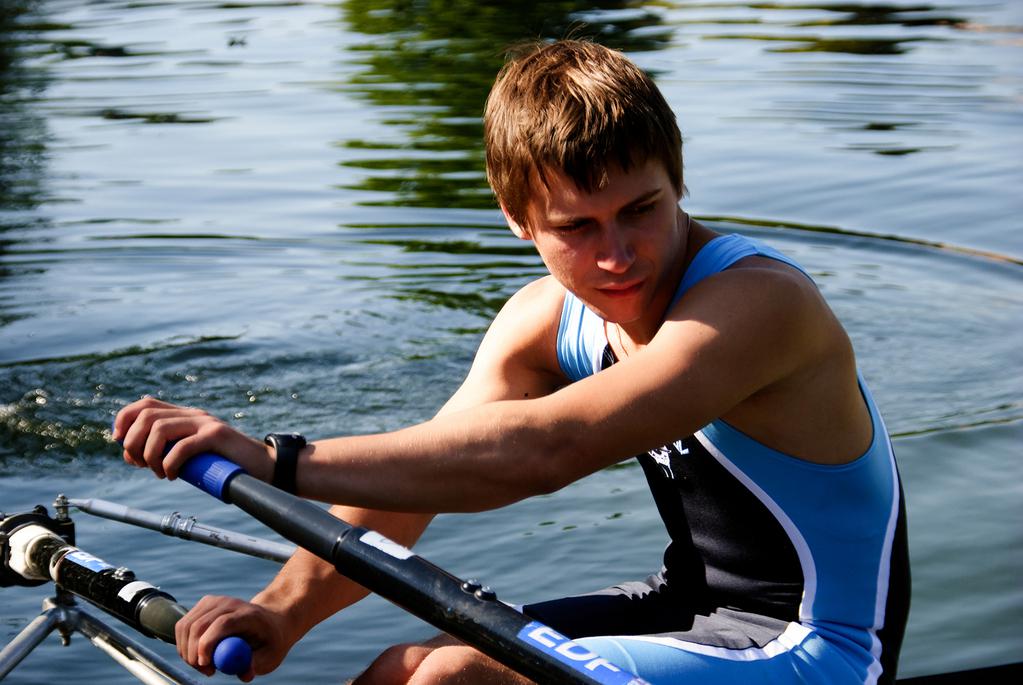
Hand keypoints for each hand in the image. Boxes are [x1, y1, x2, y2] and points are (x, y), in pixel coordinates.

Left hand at [113, 397, 272, 480]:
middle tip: (140, 464)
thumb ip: (170, 451)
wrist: (264, 467)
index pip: (145, 405)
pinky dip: (170, 464)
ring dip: (150, 454)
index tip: (119, 442)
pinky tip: (173, 476)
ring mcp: (205, 423)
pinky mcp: (216, 436)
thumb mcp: (192, 456)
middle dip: (132, 442)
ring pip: (159, 429)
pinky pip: (182, 446)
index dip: (124, 420)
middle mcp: (194, 415)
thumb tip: (134, 456)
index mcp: (186, 416)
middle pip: (147, 416)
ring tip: (159, 472)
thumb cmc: (227, 466)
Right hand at [176, 595, 292, 680]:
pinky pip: (182, 625)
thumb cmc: (269, 641)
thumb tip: (245, 674)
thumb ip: (256, 665)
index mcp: (249, 614)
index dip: (208, 644)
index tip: (206, 665)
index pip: (222, 623)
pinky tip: (201, 652)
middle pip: (199, 625)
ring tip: (208, 664)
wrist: (269, 620)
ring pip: (186, 626)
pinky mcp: (203, 604)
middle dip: (194, 654)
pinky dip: (184, 644)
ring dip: (187, 651)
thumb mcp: (270, 656)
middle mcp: (229, 603)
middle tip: (206, 671)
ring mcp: (214, 601)